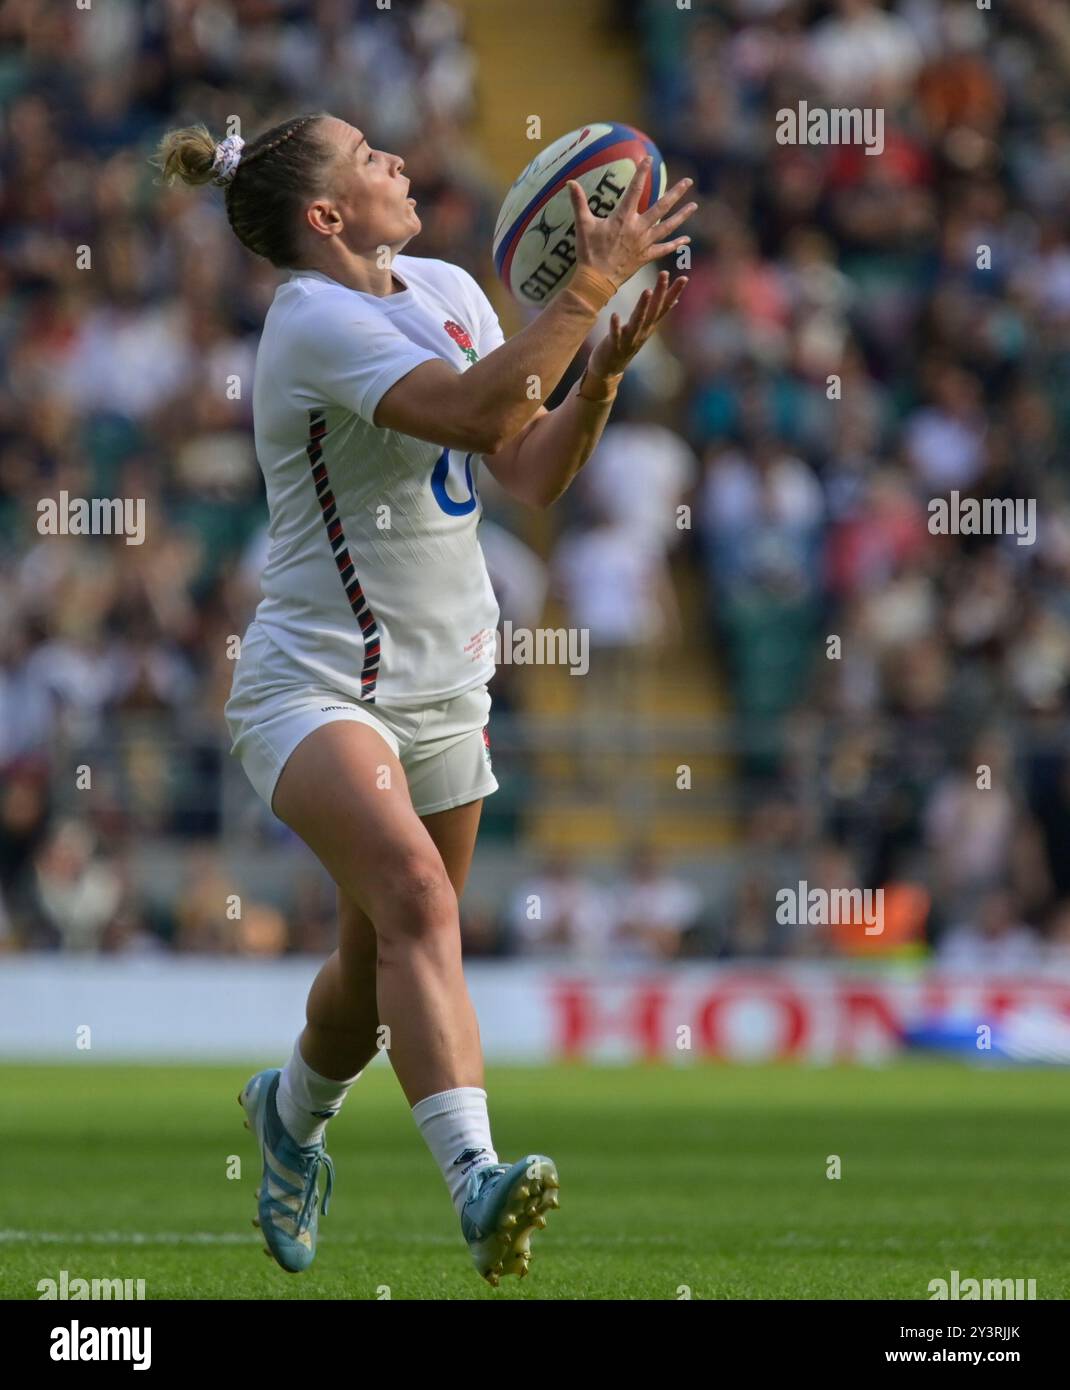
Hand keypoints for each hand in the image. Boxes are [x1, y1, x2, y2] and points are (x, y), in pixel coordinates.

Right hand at [567, 155, 695, 290]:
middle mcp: (638, 228)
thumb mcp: (583, 225)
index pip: (635, 189)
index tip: (648, 158)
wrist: (596, 280)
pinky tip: (687, 239)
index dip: (641, 172)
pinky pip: (664, 249)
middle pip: (661, 206)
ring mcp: (644, 243)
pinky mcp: (646, 257)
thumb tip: (569, 182)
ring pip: (668, 226)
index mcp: (623, 218)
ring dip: (682, 216)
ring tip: (694, 205)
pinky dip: (676, 244)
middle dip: (676, 193)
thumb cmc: (589, 252)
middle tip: (689, 181)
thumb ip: (578, 202)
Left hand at [586, 269, 687, 377]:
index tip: (684, 278)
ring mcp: (629, 339)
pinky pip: (616, 334)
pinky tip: (614, 314)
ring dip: (643, 306)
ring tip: (647, 290)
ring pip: (638, 321)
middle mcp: (642, 331)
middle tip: (664, 273)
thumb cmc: (627, 343)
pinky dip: (616, 326)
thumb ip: (657, 314)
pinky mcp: (614, 345)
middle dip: (660, 292)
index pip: (664, 306)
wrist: (610, 368)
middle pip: (653, 310)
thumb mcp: (645, 328)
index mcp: (649, 326)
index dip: (674, 293)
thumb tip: (674, 300)